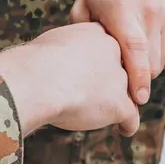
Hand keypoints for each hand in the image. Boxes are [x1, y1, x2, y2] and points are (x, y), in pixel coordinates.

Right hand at [0, 23, 139, 135]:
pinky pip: (131, 117)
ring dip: (118, 102)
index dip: (101, 60)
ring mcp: (120, 79)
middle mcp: (115, 53)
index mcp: (96, 33)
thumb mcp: (50, 44)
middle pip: (120, 69)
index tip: (93, 71)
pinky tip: (123, 129)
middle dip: (111, 81)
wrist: (38, 79)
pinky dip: (127, 124)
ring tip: (110, 113)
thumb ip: (63, 50)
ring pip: (127, 93)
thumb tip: (54, 61)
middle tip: (97, 94)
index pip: (108, 46)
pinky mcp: (120, 104)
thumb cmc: (33, 64)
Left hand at [72, 0, 164, 105]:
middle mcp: (150, 13)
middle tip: (118, 84)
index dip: (138, 79)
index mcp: (124, 10)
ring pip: (162, 60)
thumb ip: (85, 36)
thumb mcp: (84, 3)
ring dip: (147, 70)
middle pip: (151, 63)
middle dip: (137, 80)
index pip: (136, 51)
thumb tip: (83, 69)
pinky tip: (141, 52)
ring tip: (128, 64)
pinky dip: (157, 58)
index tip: (138, 101)